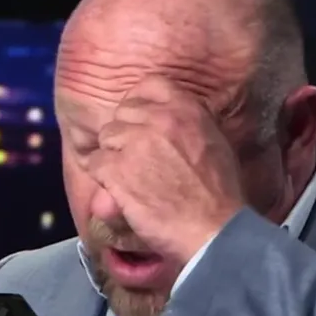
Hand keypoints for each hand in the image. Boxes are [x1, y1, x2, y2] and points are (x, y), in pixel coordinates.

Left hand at [87, 77, 245, 263]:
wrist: (213, 230)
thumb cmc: (220, 194)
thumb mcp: (215, 143)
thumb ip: (189, 125)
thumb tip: (171, 120)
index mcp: (186, 108)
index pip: (149, 85)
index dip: (139, 104)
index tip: (139, 123)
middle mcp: (159, 119)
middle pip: (122, 113)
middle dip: (125, 134)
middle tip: (133, 159)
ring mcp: (136, 143)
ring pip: (106, 137)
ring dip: (112, 156)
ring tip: (126, 178)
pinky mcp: (117, 170)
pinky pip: (94, 163)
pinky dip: (102, 178)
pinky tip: (116, 191)